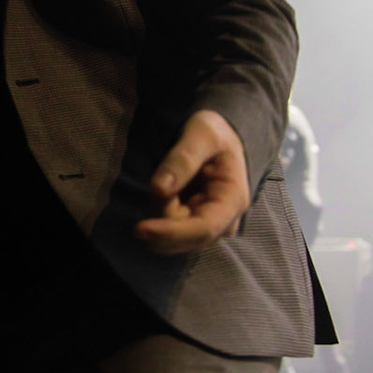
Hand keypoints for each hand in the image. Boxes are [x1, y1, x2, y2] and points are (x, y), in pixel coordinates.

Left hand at [135, 111, 250, 255]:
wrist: (218, 139)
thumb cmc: (214, 133)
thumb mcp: (202, 134)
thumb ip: (183, 159)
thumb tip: (159, 189)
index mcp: (233, 201)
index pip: (203, 229)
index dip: (170, 233)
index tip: (140, 228)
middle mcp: (224, 223)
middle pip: (183, 238)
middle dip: (161, 216)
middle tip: (161, 181)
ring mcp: (209, 229)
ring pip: (172, 239)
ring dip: (159, 214)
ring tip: (168, 182)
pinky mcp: (193, 229)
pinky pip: (167, 234)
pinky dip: (158, 217)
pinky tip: (167, 195)